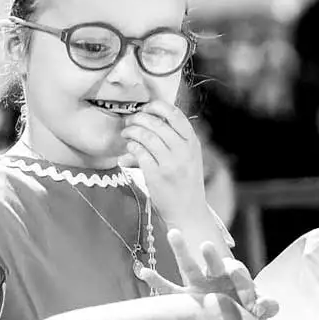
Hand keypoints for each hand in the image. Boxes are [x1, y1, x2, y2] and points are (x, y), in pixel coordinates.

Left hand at [118, 100, 210, 228]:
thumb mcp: (190, 158)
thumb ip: (176, 139)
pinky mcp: (156, 176)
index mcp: (193, 143)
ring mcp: (171, 164)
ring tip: (126, 133)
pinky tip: (129, 148)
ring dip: (131, 131)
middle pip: (157, 123)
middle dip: (138, 118)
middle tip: (130, 121)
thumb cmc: (185, 183)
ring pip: (146, 136)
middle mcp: (184, 151)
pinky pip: (139, 153)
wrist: (188, 212)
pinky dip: (131, 146)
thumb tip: (149, 120)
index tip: (146, 108)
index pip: (176, 115)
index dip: (157, 107)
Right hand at [141, 227, 278, 319]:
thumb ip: (268, 306)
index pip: (237, 272)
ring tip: (174, 233)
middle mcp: (215, 277)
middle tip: (206, 245)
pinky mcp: (187, 298)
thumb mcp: (260, 312)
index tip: (252, 303)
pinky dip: (156, 281)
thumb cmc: (247, 313)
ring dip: (181, 251)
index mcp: (234, 276)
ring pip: (188, 267)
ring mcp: (199, 286)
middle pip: (213, 262)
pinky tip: (143, 271)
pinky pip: (169, 290)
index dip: (244, 283)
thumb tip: (267, 303)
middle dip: (211, 256)